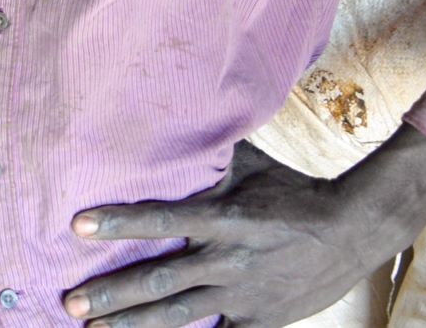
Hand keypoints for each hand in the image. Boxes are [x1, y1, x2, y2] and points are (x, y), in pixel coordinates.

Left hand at [63, 133, 425, 326]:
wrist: (354, 230)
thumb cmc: (294, 191)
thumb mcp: (251, 165)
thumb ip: (210, 154)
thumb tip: (168, 117)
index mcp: (225, 217)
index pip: (163, 218)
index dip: (120, 222)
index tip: (79, 226)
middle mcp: (230, 260)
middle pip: (161, 281)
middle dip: (113, 293)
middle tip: (72, 301)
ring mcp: (244, 296)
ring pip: (180, 316)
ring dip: (134, 324)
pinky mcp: (261, 321)